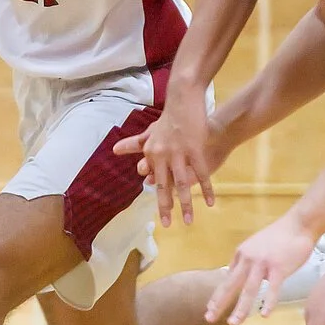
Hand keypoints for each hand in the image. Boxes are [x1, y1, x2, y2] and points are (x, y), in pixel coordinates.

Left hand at [113, 100, 229, 227]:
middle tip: (167, 225)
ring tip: (189, 220)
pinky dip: (205, 189)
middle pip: (164, 186)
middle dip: (166, 207)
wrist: (183, 100)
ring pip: (181, 184)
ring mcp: (179, 153)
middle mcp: (161, 155)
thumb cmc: (168, 117)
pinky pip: (201, 173)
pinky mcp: (195, 149)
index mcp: (151, 153)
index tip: (161, 211)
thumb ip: (135, 145)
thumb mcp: (150, 132)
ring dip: (186, 204)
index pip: (153, 180)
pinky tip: (209, 203)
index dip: (158, 196)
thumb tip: (114, 151)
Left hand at [205, 213, 318, 324]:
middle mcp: (248, 259)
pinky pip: (273, 288)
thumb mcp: (255, 246)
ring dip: (240, 308)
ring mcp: (263, 263)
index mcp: (241, 255)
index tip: (210, 309)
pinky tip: (265, 314)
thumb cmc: (280, 237)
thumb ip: (247, 261)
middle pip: (231, 285)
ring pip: (249, 290)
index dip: (218, 295)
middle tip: (208, 318)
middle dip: (219, 304)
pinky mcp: (279, 267)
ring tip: (233, 323)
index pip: (227, 279)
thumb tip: (241, 276)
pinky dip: (268, 302)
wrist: (298, 224)